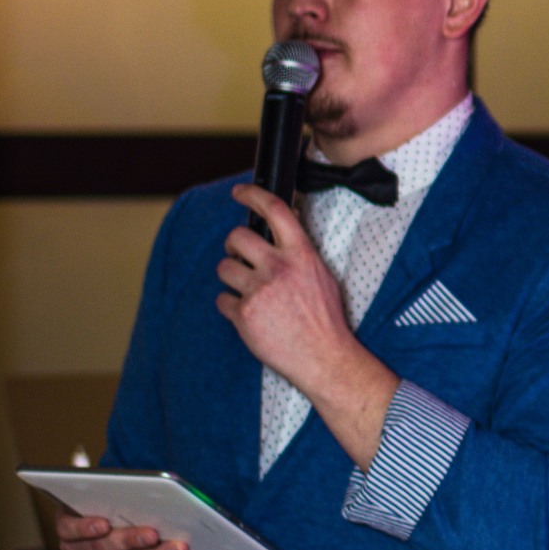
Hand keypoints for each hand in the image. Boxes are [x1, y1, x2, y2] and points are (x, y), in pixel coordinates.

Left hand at [216, 185, 358, 396]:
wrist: (324, 357)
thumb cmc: (326, 318)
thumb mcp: (322, 275)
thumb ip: (300, 252)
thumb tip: (286, 227)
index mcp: (301, 255)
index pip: (274, 210)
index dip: (252, 194)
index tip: (240, 192)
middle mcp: (278, 268)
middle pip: (237, 237)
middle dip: (234, 246)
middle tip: (240, 256)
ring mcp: (258, 291)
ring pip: (224, 268)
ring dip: (231, 276)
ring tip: (247, 289)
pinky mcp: (243, 314)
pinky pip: (222, 299)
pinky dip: (231, 306)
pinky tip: (249, 315)